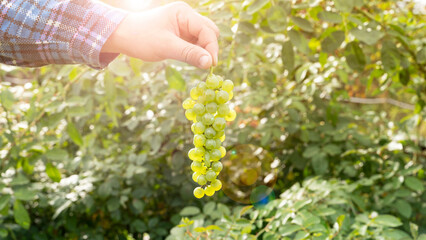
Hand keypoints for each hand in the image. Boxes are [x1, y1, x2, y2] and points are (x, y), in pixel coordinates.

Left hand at [102, 1, 218, 68]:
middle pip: (209, 32)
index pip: (207, 30)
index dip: (212, 47)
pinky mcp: (180, 34)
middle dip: (209, 48)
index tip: (211, 65)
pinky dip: (196, 52)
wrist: (123, 36)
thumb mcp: (166, 47)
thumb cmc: (141, 38)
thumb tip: (209, 63)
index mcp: (184, 13)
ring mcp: (184, 25)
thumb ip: (189, 54)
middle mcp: (187, 16)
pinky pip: (195, 43)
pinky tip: (191, 60)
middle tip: (206, 65)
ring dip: (203, 51)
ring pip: (203, 38)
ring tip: (197, 63)